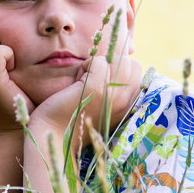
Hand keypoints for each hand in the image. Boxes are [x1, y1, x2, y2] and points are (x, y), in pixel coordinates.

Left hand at [31, 22, 141, 151]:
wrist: (54, 133)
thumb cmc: (76, 116)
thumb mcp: (105, 103)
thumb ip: (117, 88)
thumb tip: (125, 59)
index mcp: (131, 107)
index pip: (139, 74)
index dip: (120, 71)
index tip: (102, 85)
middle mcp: (127, 103)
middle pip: (134, 65)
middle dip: (114, 65)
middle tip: (94, 81)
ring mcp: (114, 96)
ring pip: (121, 60)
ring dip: (101, 64)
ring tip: (86, 81)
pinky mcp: (97, 89)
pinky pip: (100, 61)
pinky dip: (86, 65)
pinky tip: (76, 81)